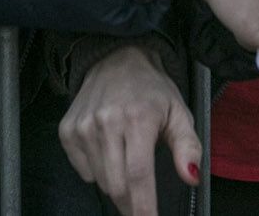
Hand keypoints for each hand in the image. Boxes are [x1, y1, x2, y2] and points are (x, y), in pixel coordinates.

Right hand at [59, 46, 200, 215]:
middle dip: (132, 201)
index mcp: (138, 118)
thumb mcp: (179, 112)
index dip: (144, 207)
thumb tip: (191, 176)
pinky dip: (97, 172)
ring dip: (116, 185)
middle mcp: (106, 122)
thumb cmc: (152, 89)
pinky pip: (83, 170)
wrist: (117, 58)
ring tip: (126, 163)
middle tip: (143, 198)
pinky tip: (108, 152)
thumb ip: (188, 146)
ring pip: (100, 181)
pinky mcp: (67, 130)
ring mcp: (83, 126)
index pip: (139, 175)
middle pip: (117, 185)